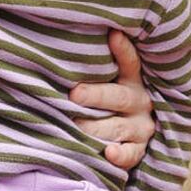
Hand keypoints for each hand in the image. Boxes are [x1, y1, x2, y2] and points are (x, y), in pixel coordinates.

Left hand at [70, 30, 154, 169]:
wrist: (130, 135)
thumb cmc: (105, 102)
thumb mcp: (107, 82)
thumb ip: (90, 69)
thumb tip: (51, 51)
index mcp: (131, 82)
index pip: (130, 63)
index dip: (123, 49)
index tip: (112, 35)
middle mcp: (139, 103)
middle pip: (119, 97)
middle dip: (96, 96)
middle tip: (74, 94)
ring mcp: (139, 128)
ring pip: (119, 127)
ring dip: (97, 127)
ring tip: (77, 125)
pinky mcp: (138, 149)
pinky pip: (131, 155)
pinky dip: (120, 155)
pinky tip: (108, 153)